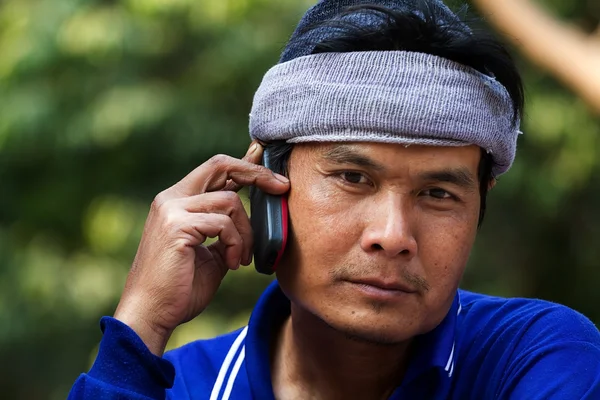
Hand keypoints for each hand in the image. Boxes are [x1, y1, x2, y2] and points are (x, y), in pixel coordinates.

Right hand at [113, 142, 289, 355]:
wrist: (151, 315)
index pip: (214, 170)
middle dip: (256, 173)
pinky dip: (236, 243)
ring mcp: (171, 210)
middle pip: (220, 165)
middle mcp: (170, 198)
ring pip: (229, 201)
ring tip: (241, 258)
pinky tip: (232, 264)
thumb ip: (227, 232)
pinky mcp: (177, 226)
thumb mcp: (211, 255)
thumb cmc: (180, 289)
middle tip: (282, 187)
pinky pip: (223, 223)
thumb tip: (252, 217)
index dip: (244, 164)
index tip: (270, 167)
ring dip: (246, 232)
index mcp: (176, 202)